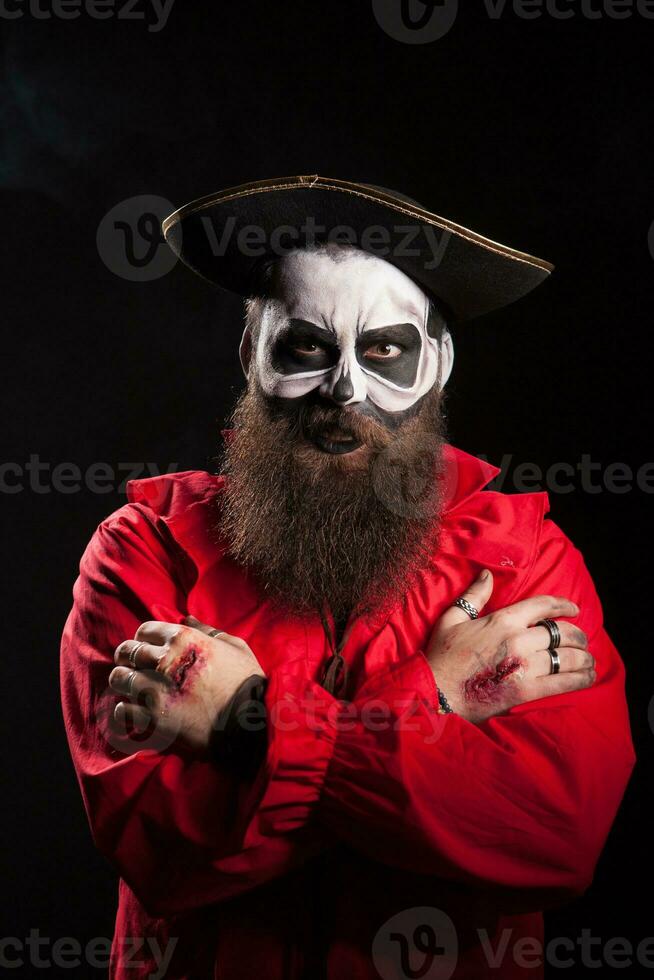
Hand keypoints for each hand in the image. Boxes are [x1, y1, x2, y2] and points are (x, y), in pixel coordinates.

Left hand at [109, 616, 265, 752]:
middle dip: (127, 658)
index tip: (146, 649)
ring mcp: (155, 690)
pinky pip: (122, 709)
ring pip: (119, 678)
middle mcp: (164, 660)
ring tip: (132, 690)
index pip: (144, 630)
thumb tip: (185, 618)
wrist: (251, 724)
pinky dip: (124, 710)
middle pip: (126, 651)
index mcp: (183, 639)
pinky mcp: (152, 719)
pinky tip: (134, 711)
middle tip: (133, 668)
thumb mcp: (234, 647)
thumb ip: (207, 630)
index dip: (143, 639)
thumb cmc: (247, 683)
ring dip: (123, 683)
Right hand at [426, 570, 595, 723]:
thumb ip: (474, 596)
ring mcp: (524, 665)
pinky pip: (563, 682)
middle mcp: (518, 640)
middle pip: (561, 633)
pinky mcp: (526, 690)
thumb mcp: (452, 619)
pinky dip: (581, 679)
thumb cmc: (441, 656)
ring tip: (588, 659)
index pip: (543, 605)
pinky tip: (588, 676)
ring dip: (583, 657)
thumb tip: (487, 574)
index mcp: (502, 620)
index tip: (575, 608)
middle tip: (582, 640)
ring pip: (567, 657)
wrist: (435, 692)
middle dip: (577, 635)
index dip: (563, 604)